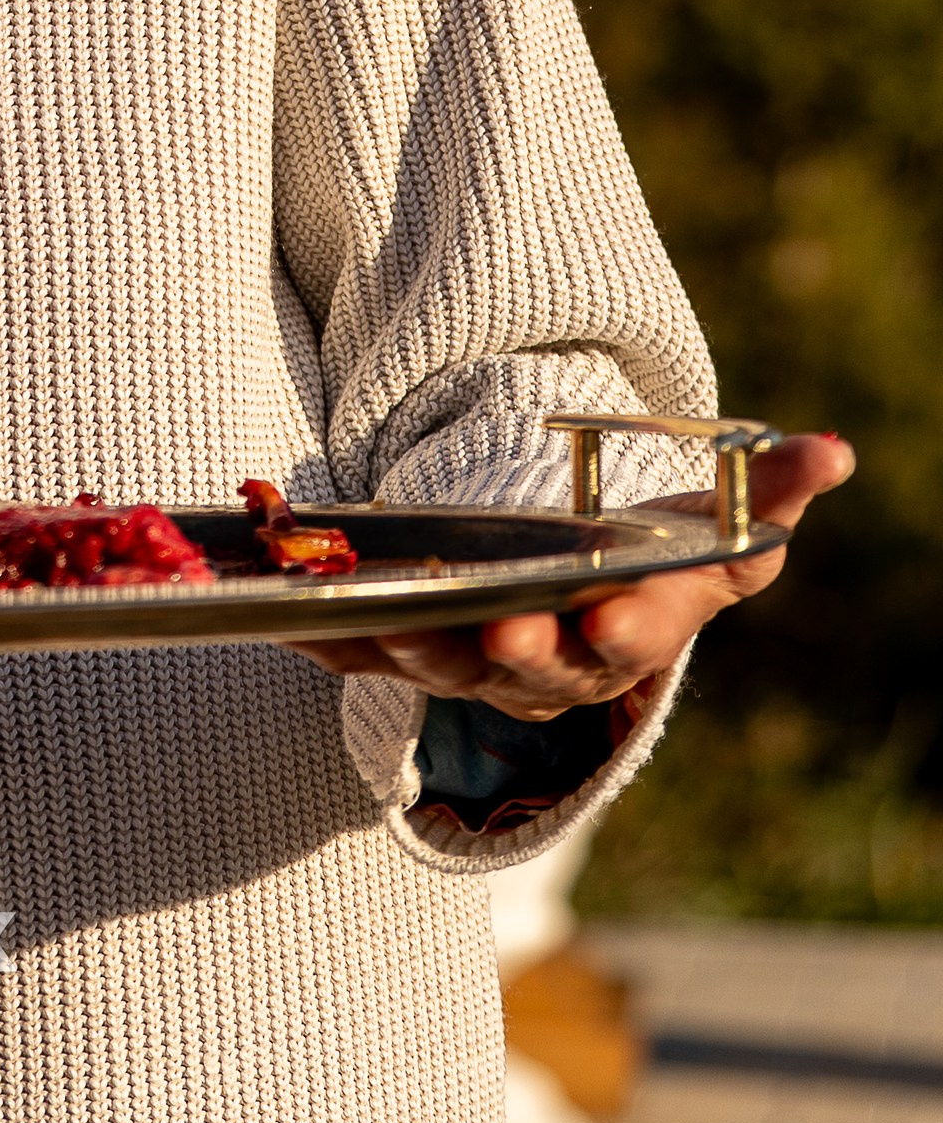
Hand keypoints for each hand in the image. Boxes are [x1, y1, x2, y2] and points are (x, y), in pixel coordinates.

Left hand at [289, 430, 852, 721]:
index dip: (624, 632)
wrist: (578, 606)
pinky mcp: (413, 654)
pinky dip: (327, 644)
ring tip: (383, 614)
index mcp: (627, 632)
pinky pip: (365, 657)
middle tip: (493, 627)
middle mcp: (553, 668)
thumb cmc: (650, 559)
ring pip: (442, 667)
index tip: (612, 616)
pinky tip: (287, 627)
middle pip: (531, 671)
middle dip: (513, 651)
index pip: (632, 641)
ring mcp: (478, 665)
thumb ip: (773, 492)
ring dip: (411, 646)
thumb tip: (834, 452)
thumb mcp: (708, 526)